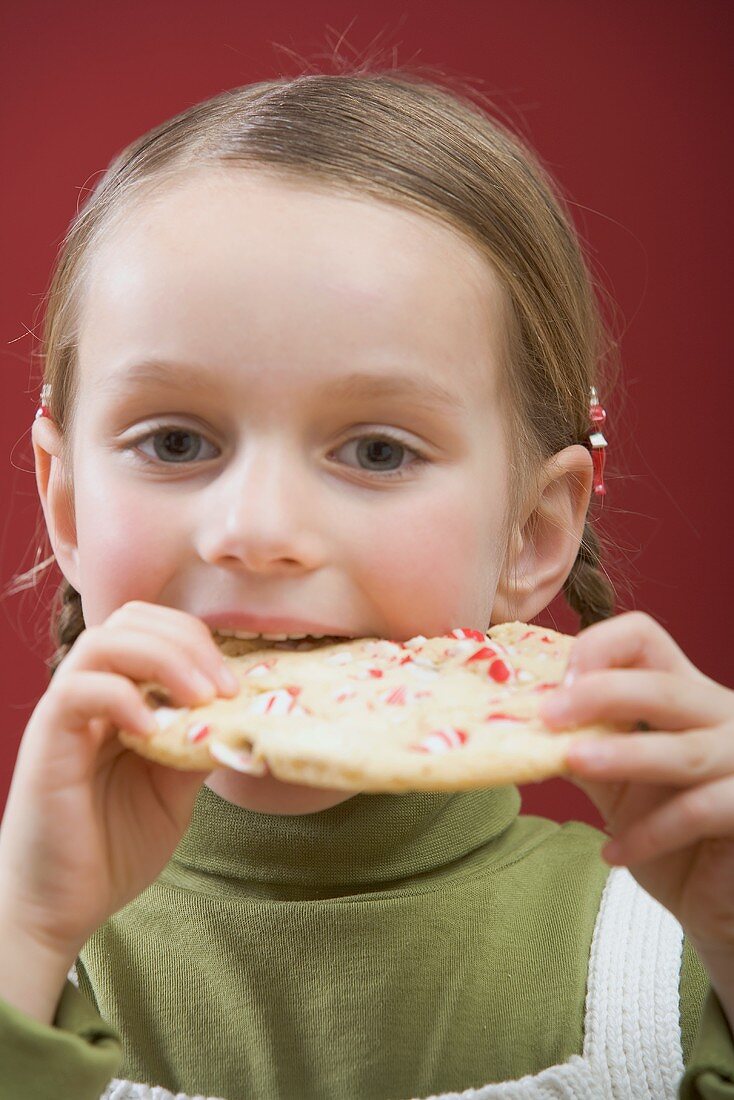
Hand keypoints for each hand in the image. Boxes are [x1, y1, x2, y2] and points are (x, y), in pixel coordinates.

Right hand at [0, 601, 237, 961]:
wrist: (59, 909)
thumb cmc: (112, 849)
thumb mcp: (174, 789)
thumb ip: (197, 743)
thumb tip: (241, 712)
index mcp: (121, 697)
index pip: (154, 629)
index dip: (199, 642)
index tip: (237, 684)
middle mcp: (90, 693)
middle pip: (131, 619)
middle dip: (187, 640)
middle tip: (225, 687)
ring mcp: (65, 713)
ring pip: (104, 640)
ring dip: (163, 658)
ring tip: (199, 699)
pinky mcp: (47, 739)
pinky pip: (78, 690)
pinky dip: (124, 697)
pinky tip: (155, 730)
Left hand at [538, 611, 733, 953]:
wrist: (711, 892)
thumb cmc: (663, 827)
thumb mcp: (611, 779)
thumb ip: (576, 745)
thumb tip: (514, 726)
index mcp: (680, 692)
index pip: (643, 639)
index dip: (599, 647)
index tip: (557, 681)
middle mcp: (718, 715)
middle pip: (663, 687)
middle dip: (601, 694)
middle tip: (548, 715)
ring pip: (682, 751)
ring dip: (623, 756)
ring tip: (574, 763)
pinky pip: (698, 812)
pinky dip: (650, 834)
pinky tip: (612, 852)